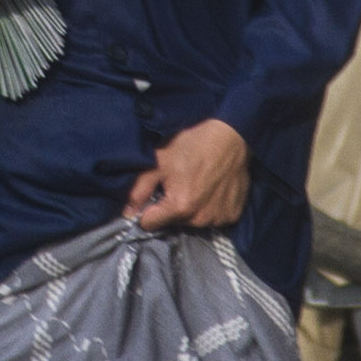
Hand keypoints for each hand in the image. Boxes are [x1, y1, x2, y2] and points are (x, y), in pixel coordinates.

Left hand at [126, 118, 249, 231]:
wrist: (231, 136)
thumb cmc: (193, 145)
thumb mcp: (160, 160)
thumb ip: (140, 188)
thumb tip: (127, 211)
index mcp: (179, 207)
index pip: (150, 224)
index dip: (147, 211)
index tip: (154, 197)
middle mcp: (199, 219)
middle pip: (173, 223)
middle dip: (171, 208)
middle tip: (179, 185)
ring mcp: (218, 219)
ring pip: (194, 222)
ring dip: (192, 209)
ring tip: (197, 186)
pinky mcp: (232, 215)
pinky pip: (214, 219)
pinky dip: (211, 208)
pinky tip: (212, 190)